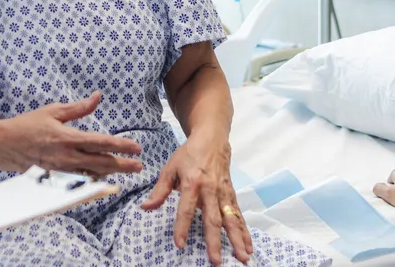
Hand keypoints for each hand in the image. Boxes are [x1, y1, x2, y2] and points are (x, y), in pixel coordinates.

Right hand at [0, 91, 143, 176]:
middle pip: (102, 162)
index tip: (136, 147)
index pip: (101, 142)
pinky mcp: (57, 177)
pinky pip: (80, 179)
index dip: (121, 145)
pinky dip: (95, 178)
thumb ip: (78, 108)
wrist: (5, 146)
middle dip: (122, 164)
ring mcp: (63, 169)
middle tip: (139, 165)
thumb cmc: (28, 125)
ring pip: (93, 173)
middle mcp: (68, 156)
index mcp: (68, 137)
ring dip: (111, 172)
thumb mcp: (53, 111)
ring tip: (126, 171)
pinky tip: (103, 177)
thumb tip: (97, 97)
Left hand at [141, 133, 252, 265]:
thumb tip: (145, 207)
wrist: (212, 140)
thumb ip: (160, 191)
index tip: (180, 244)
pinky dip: (245, 231)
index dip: (182, 226)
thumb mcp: (170, 169)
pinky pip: (239, 215)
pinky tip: (248, 246)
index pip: (186, 209)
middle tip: (216, 260)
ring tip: (242, 257)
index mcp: (192, 184)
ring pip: (231, 219)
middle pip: (212, 218)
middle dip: (214, 240)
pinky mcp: (232, 194)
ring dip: (237, 239)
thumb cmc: (188, 155)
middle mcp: (210, 190)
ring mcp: (224, 193)